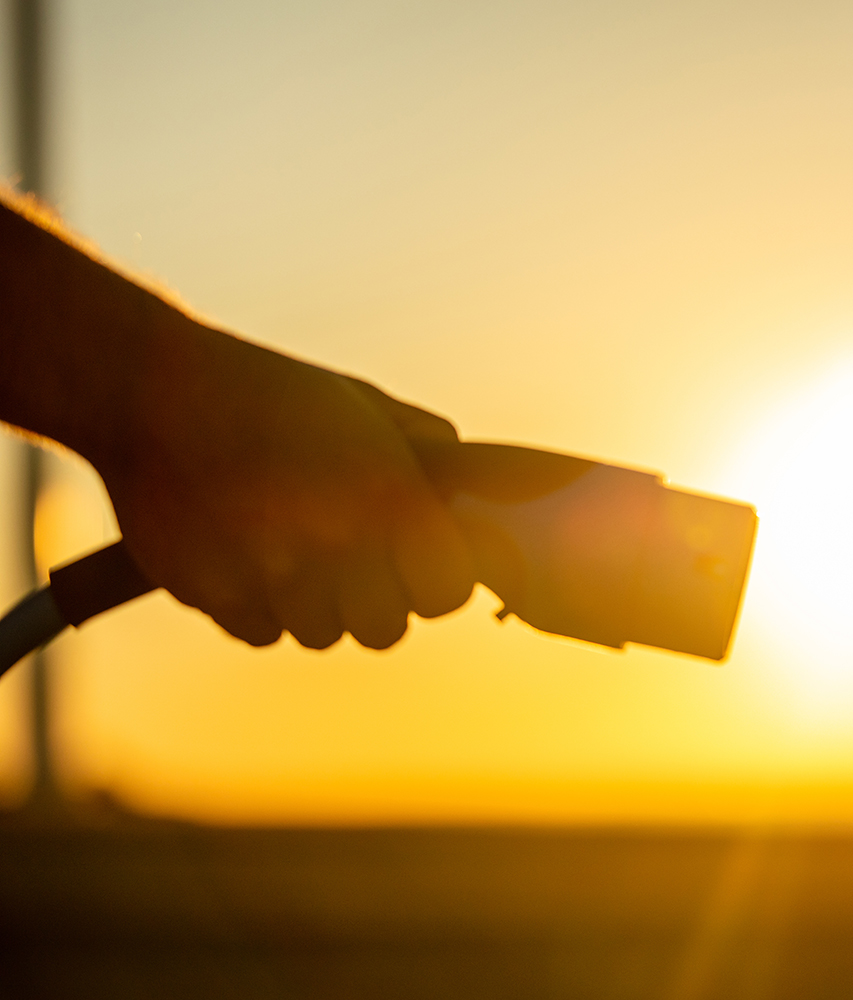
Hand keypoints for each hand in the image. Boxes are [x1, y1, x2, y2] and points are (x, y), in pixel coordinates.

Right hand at [91, 313, 475, 649]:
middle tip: (358, 564)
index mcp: (386, 495)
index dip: (440, 582)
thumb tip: (474, 492)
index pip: (448, 591)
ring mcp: (267, 572)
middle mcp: (333, 541)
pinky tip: (251, 556)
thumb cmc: (273, 394)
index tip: (423, 564)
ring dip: (317, 605)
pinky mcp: (209, 592)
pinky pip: (260, 633)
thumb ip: (425, 453)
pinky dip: (262, 609)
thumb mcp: (364, 407)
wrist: (152, 387)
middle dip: (379, 603)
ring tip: (297, 550)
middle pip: (385, 631)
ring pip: (320, 635)